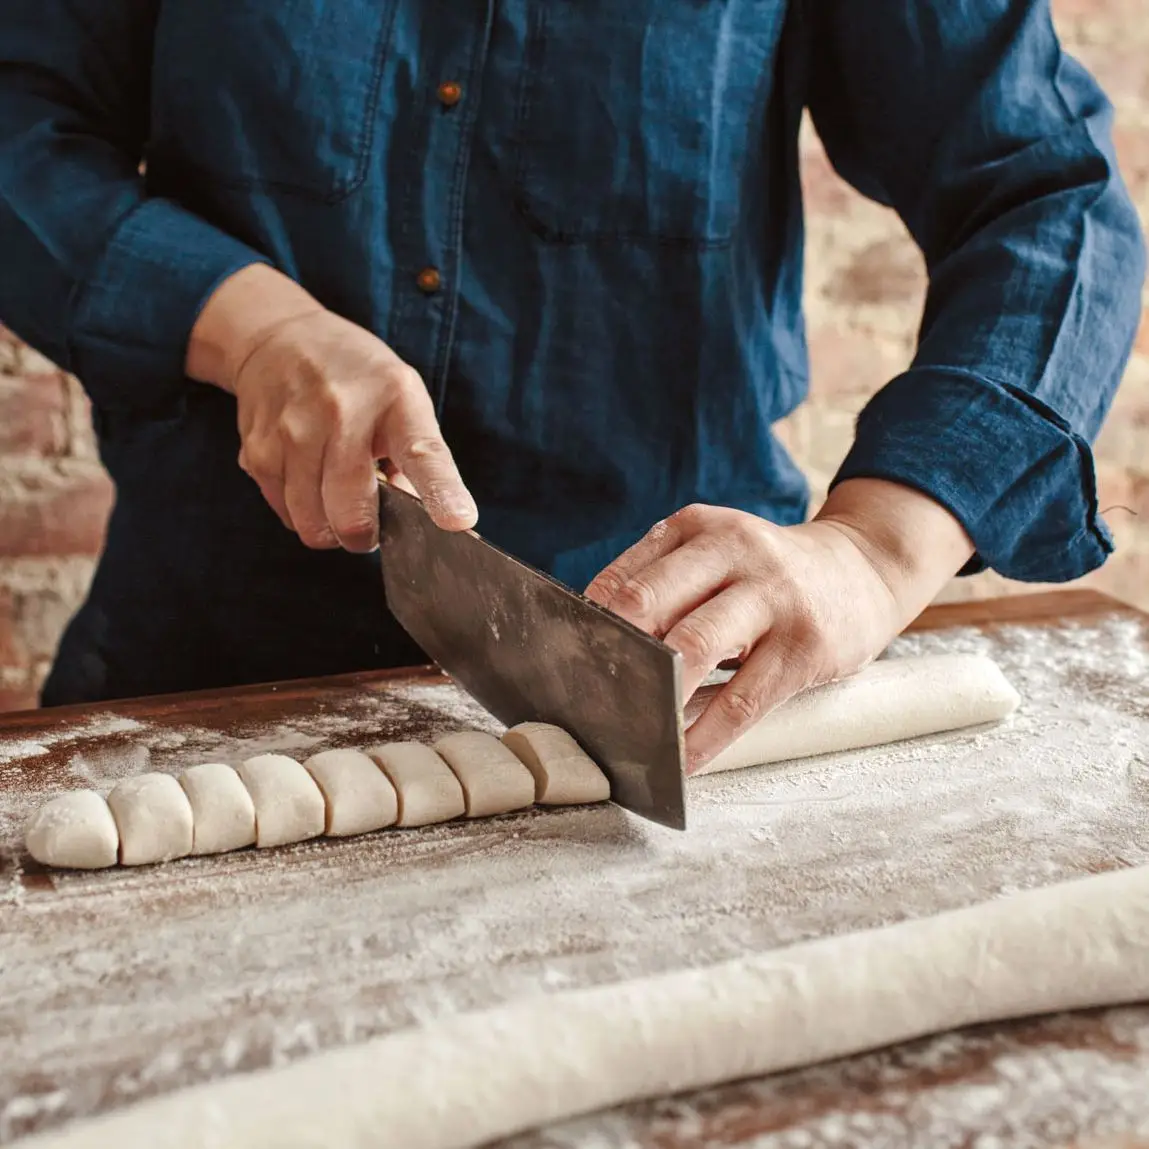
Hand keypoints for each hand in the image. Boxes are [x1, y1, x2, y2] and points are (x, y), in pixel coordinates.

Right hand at [186, 264, 475, 550]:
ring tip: (336, 500)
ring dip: (330, 529)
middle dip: (364, 536)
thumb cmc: (357, 380)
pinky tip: (308, 482)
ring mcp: (293, 431)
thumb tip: (422, 522)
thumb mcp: (403, 402)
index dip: (441, 492)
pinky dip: (301, 513)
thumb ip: (417, 462)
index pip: (423, 454)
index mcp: (396, 399)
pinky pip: (286, 514)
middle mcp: (342, 412)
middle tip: (368, 527)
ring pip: (313, 523)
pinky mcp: (257, 451)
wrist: (278, 340)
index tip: (457, 521)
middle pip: (351, 511)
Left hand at [585, 479, 973, 771]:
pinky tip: (683, 760)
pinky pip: (743, 702)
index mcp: (698, 528)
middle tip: (584, 702)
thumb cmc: (769, 575)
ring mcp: (774, 597)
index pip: (623, 578)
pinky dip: (706, 738)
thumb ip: (661, 583)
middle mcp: (734, 551)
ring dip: (653, 698)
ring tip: (627, 734)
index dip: (586, 627)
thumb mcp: (716, 554)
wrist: (864, 569)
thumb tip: (592, 646)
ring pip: (694, 648)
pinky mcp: (805, 646)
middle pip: (649, 604)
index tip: (562, 667)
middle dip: (611, 658)